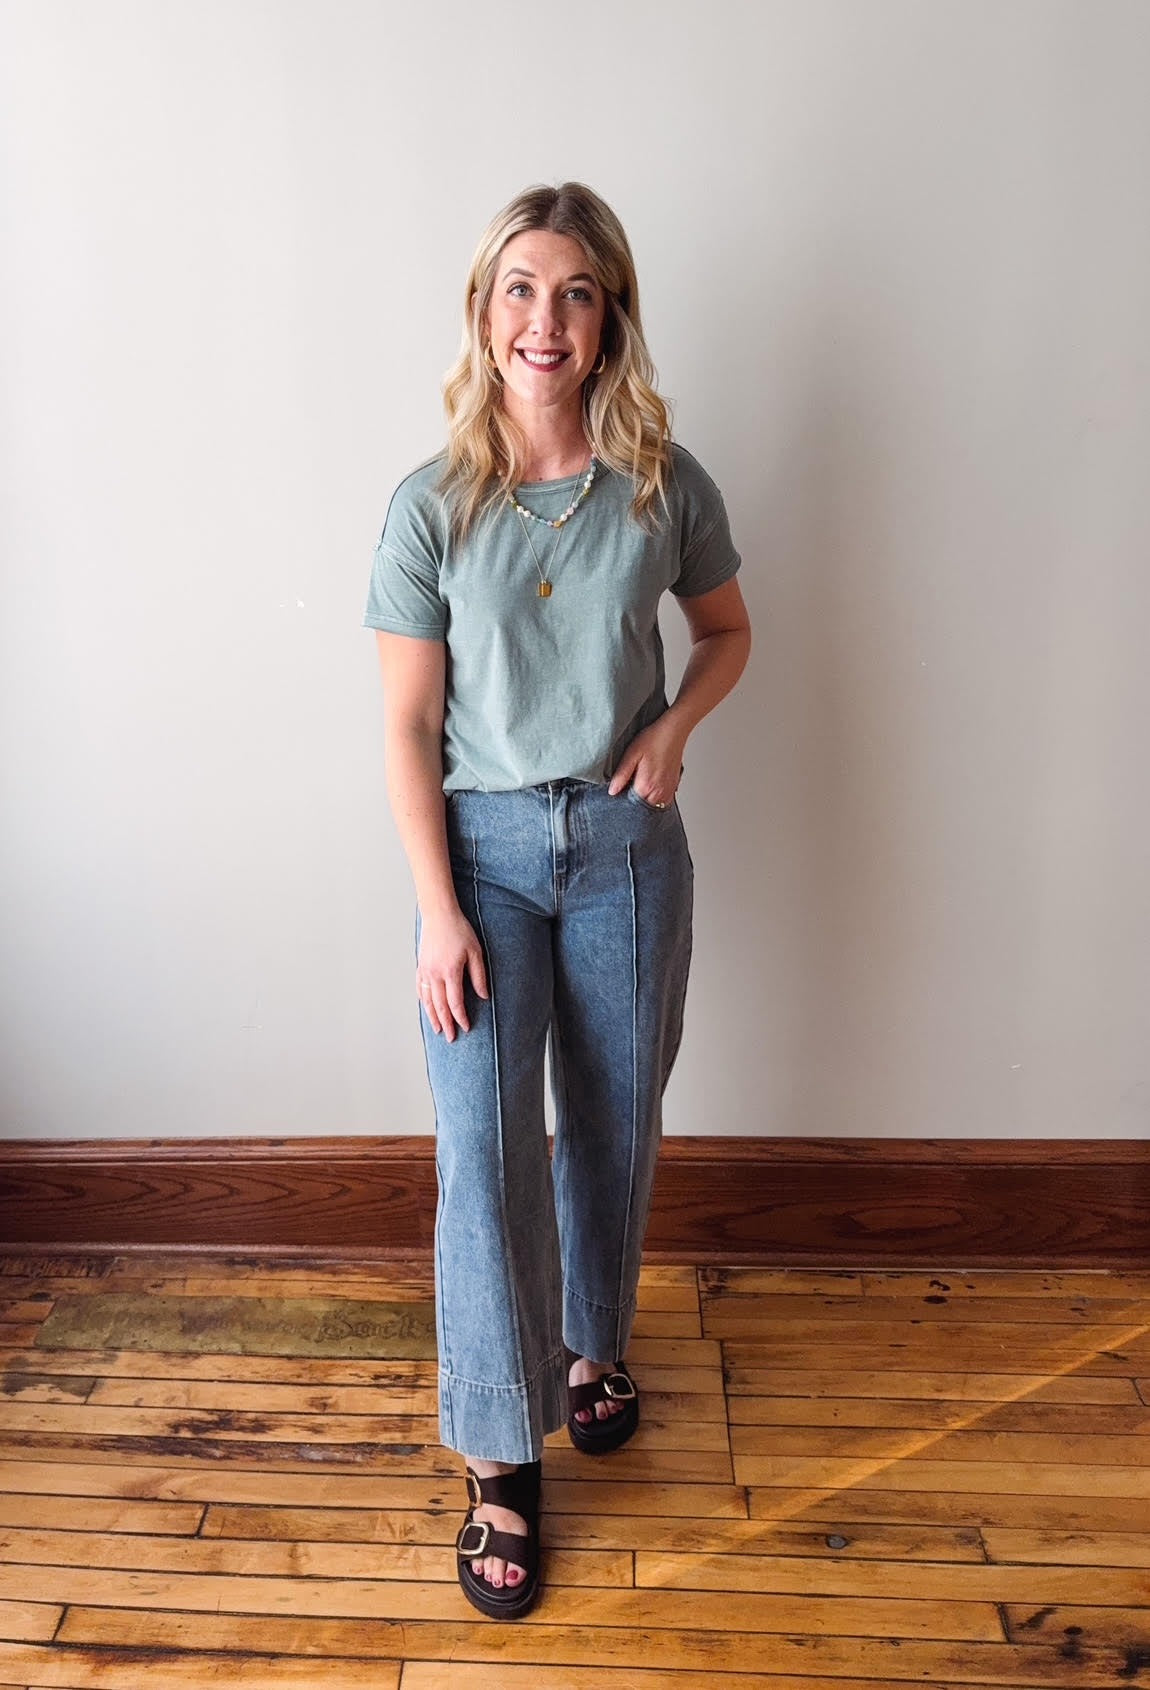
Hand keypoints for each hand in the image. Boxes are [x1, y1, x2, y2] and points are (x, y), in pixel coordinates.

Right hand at [416, 909, 488, 1041]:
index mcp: (450, 972)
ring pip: (427, 1000)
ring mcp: (425, 971)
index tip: (466, 1027)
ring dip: (432, 1017)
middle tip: (451, 1038)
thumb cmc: (459, 930)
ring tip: (438, 1030)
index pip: (455, 1002)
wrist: (439, 915)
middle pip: (439, 1006)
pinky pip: (420, 989)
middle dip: (446, 1024)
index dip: (461, 1017)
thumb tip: (483, 996)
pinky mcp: (421, 966)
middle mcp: (435, 974)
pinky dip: (423, 1001)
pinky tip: (426, 1008)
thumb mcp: (476, 952)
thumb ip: (479, 976)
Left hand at [607, 716, 687, 807]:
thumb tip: (612, 791)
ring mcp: (668, 792)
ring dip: (644, 798)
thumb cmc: (654, 739)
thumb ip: (621, 775)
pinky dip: (653, 795)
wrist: (673, 731)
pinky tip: (649, 782)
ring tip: (640, 780)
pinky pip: (661, 801)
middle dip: (633, 800)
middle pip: (641, 807)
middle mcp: (659, 793)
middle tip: (630, 782)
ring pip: (651, 804)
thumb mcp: (631, 754)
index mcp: (646, 786)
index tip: (619, 789)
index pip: (629, 805)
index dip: (622, 798)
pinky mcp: (673, 788)